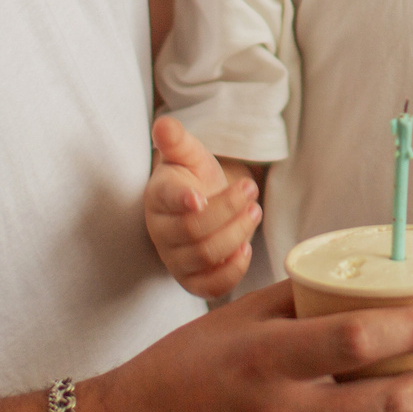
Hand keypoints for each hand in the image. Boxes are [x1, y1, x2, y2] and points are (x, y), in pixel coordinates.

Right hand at [143, 116, 258, 297]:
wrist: (201, 205)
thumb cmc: (193, 178)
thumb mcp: (188, 154)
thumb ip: (176, 140)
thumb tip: (163, 124)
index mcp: (158, 197)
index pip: (165, 201)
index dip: (181, 201)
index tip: (200, 197)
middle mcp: (161, 232)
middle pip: (192, 230)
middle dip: (228, 210)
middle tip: (250, 191)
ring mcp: (175, 259)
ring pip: (204, 256)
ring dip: (236, 234)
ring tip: (254, 211)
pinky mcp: (192, 281)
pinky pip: (210, 287)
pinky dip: (232, 271)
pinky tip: (245, 249)